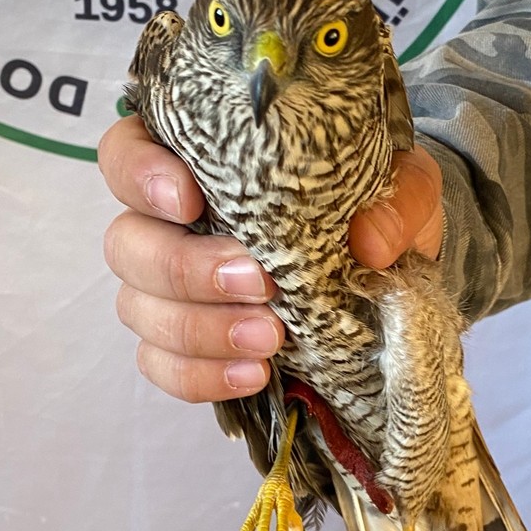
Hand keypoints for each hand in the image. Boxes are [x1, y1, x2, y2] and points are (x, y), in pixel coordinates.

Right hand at [99, 116, 442, 402]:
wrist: (387, 274)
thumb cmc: (372, 208)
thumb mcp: (405, 187)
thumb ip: (398, 198)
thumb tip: (370, 240)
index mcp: (196, 162)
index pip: (126, 153)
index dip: (141, 176)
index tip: (190, 200)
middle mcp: (167, 223)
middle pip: (126, 243)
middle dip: (184, 269)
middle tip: (259, 284)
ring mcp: (170, 290)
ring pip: (139, 310)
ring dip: (200, 330)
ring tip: (270, 340)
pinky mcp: (187, 346)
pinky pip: (162, 367)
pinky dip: (202, 376)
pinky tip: (254, 375)